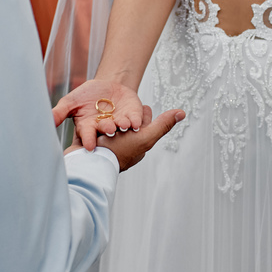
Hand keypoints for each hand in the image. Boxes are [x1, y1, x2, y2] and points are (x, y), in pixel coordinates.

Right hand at [52, 78, 147, 150]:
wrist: (107, 85)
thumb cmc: (87, 96)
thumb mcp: (71, 102)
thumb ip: (60, 112)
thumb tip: (48, 121)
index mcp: (89, 126)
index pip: (88, 135)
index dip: (89, 140)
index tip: (89, 146)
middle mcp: (105, 127)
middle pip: (106, 130)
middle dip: (107, 129)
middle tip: (109, 130)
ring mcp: (119, 122)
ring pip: (121, 126)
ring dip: (123, 125)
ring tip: (123, 125)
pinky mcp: (132, 115)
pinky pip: (135, 119)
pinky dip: (136, 121)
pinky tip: (136, 122)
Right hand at [66, 105, 185, 170]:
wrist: (90, 162)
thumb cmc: (119, 152)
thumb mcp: (145, 137)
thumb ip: (162, 125)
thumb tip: (182, 113)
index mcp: (137, 145)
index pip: (143, 123)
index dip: (143, 115)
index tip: (143, 109)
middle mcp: (124, 145)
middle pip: (128, 122)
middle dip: (128, 115)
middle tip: (127, 109)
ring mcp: (108, 144)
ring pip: (113, 124)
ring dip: (112, 119)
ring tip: (111, 113)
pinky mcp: (93, 142)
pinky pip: (98, 129)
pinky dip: (99, 124)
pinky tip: (97, 119)